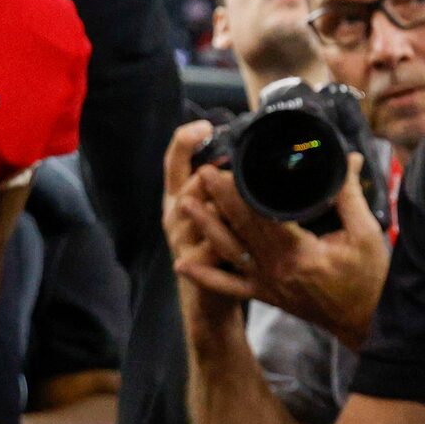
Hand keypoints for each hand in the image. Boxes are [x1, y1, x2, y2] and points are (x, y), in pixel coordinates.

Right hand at [165, 121, 253, 328]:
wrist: (208, 296)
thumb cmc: (218, 242)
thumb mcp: (213, 208)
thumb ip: (224, 180)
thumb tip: (251, 148)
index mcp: (177, 195)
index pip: (174, 159)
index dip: (185, 140)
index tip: (205, 126)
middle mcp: (174, 214)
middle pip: (190, 184)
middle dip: (213, 174)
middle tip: (239, 164)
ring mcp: (181, 240)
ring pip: (202, 214)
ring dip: (224, 205)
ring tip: (246, 194)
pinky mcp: (195, 264)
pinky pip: (212, 247)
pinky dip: (231, 240)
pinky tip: (249, 234)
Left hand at [184, 155, 388, 351]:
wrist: (365, 321)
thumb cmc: (369, 279)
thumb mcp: (365, 234)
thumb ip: (349, 196)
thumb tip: (346, 159)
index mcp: (299, 252)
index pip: (263, 215)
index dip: (243, 191)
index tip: (230, 168)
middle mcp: (276, 269)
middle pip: (242, 228)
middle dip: (220, 199)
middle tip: (202, 174)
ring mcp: (268, 284)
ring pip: (230, 252)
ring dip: (206, 227)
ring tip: (185, 204)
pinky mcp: (266, 295)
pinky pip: (230, 287)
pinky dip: (205, 276)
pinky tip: (182, 264)